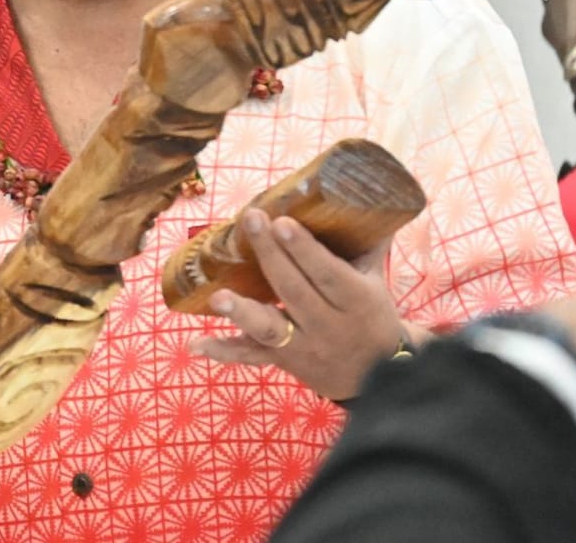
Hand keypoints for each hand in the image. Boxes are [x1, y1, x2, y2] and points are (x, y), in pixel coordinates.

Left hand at [190, 209, 407, 400]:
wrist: (380, 378)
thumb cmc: (372, 316)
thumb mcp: (374, 281)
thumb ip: (366, 243)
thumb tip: (369, 197)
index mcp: (355, 301)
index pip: (328, 273)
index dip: (305, 250)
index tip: (282, 222)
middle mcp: (328, 325)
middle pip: (294, 290)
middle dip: (271, 255)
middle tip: (252, 219)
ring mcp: (302, 345)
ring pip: (270, 329)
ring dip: (242, 312)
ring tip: (218, 295)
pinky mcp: (282, 360)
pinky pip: (251, 357)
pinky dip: (223, 351)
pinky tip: (195, 344)